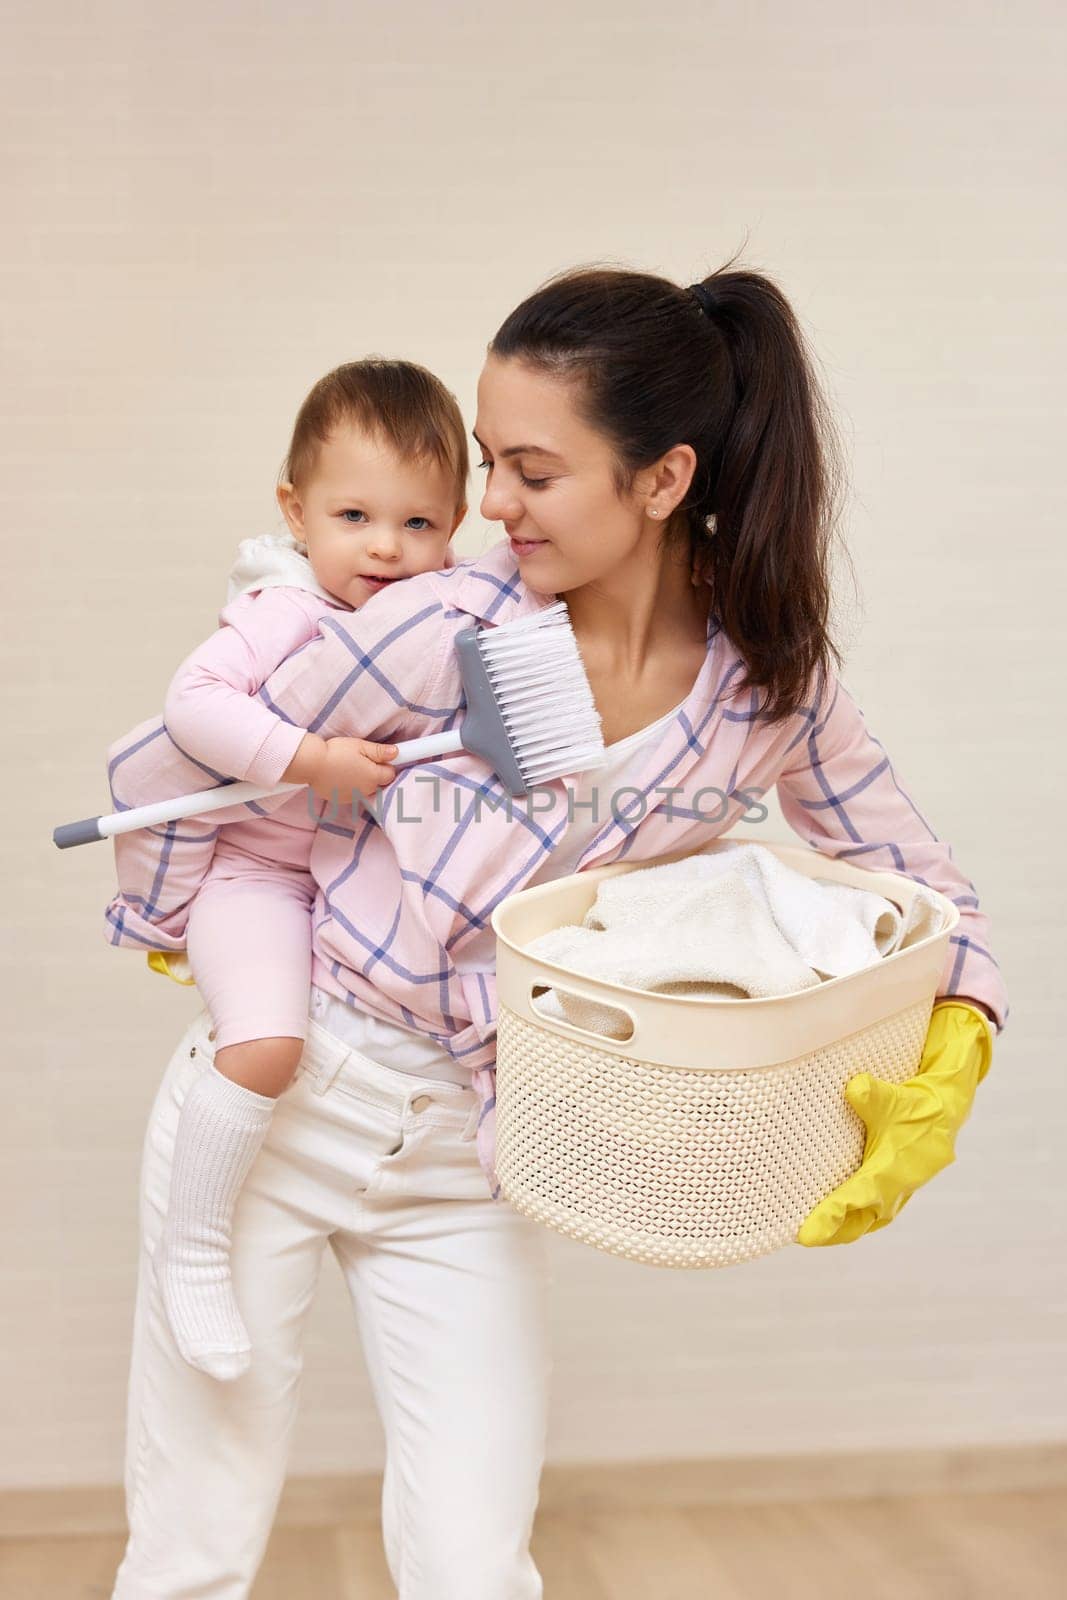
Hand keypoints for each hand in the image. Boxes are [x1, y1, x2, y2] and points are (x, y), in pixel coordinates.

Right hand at [306, 737, 398, 805]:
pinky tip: (341, 776)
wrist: (311, 764)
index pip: (390, 774)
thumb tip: (396, 753)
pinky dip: (350, 787)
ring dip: (362, 781)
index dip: (385, 764)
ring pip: (365, 789)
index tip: (377, 757)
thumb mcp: (360, 746)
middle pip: (378, 783)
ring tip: (349, 767)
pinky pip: (352, 794)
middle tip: (362, 760)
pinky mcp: (341, 800)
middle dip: (375, 773)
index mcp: (373, 777)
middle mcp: (366, 791)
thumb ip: (380, 751)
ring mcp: (353, 798)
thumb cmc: (336, 752)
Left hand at [795, 1001, 994, 1247]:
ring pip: (867, 1222)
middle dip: (833, 1232)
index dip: (834, 1214)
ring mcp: (898, 1194)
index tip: (809, 1233)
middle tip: (803, 1237)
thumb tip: (855, 1088)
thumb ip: (872, 1095)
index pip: (861, 1195)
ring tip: (813, 1235)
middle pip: (861, 1221)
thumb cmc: (916, 1106)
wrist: (944, 1113)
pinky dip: (853, 1221)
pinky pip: (872, 1215)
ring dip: (842, 1231)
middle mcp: (898, 1188)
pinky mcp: (896, 1192)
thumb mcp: (895, 1096)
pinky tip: (835, 1222)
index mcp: (896, 1169)